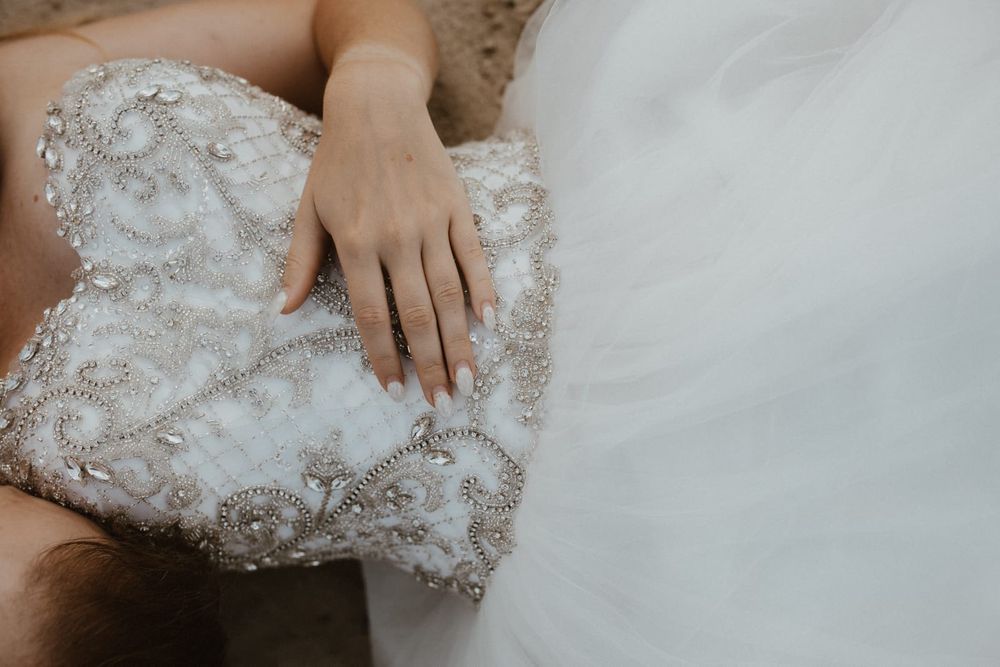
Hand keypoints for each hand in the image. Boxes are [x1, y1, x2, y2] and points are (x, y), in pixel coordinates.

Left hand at [278, 58, 495, 414]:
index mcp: (356, 243)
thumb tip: (282, 311)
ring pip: (451, 294)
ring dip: (461, 341)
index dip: (384, 357)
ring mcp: (431, 223)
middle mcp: (396, 237)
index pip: (373, 315)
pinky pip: (474, 257)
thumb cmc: (336, 162)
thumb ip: (299, 262)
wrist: (376, 105)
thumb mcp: (308, 209)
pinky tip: (490, 322)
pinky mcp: (457, 208)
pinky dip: (483, 290)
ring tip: (468, 379)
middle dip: (431, 364)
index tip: (395, 390)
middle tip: (441, 402)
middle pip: (418, 314)